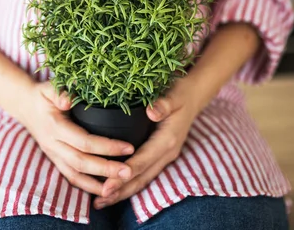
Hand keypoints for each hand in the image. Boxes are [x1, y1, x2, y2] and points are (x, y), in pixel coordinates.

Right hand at [19, 82, 133, 196]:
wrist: (25, 105)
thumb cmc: (43, 95)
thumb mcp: (50, 88)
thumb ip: (60, 92)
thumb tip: (69, 101)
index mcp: (55, 127)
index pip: (83, 141)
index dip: (107, 146)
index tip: (129, 148)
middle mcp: (53, 144)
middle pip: (81, 163)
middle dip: (106, 170)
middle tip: (129, 172)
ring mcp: (53, 155)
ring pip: (75, 175)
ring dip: (97, 184)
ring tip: (120, 186)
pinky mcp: (55, 160)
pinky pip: (71, 177)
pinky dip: (87, 186)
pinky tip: (104, 190)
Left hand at [93, 83, 202, 208]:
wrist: (193, 97)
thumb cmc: (180, 93)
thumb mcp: (174, 95)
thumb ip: (164, 104)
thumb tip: (152, 111)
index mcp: (168, 140)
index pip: (144, 160)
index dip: (125, 172)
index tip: (109, 183)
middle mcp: (167, 153)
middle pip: (142, 177)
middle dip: (121, 189)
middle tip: (100, 198)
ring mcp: (164, 157)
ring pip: (143, 179)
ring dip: (123, 192)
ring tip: (101, 201)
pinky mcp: (159, 157)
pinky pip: (143, 174)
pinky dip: (128, 184)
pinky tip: (113, 190)